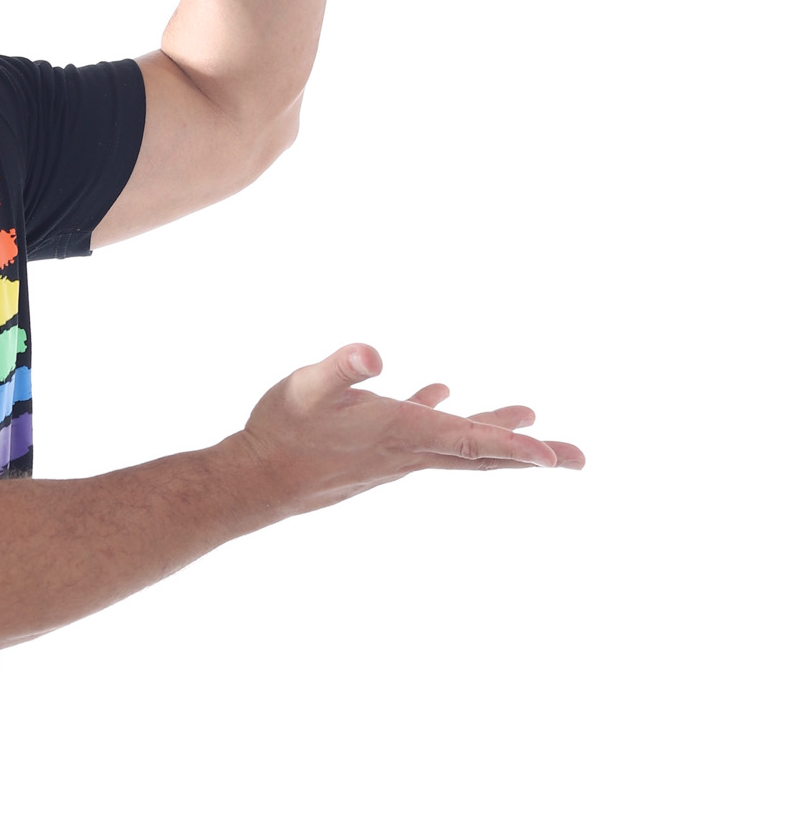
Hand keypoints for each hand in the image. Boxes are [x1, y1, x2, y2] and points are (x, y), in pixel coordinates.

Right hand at [233, 344, 584, 524]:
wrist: (253, 481)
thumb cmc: (281, 432)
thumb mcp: (307, 388)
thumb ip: (342, 367)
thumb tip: (372, 350)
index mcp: (401, 433)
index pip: (469, 440)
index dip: (513, 446)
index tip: (554, 457)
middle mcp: (408, 451)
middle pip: (482, 454)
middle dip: (532, 455)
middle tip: (579, 459)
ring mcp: (396, 455)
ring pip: (459, 447)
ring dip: (499, 436)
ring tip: (532, 418)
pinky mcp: (378, 452)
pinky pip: (426, 437)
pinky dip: (446, 420)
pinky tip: (442, 394)